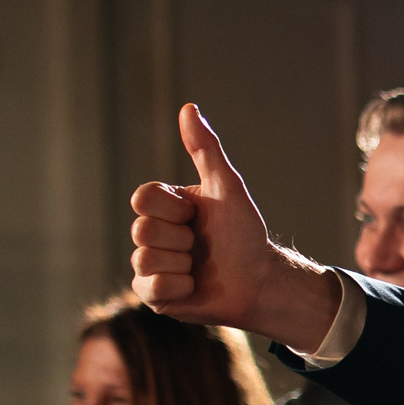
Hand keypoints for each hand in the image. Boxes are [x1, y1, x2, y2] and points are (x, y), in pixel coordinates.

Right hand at [130, 105, 340, 347]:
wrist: (261, 279)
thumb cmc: (245, 232)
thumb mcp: (227, 187)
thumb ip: (205, 149)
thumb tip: (188, 107)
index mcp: (164, 207)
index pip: (142, 198)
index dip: (174, 208)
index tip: (197, 214)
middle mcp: (152, 234)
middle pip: (142, 230)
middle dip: (182, 238)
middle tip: (202, 244)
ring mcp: (150, 265)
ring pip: (145, 259)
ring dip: (183, 263)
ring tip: (200, 266)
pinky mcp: (154, 296)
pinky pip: (151, 288)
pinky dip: (180, 287)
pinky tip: (194, 285)